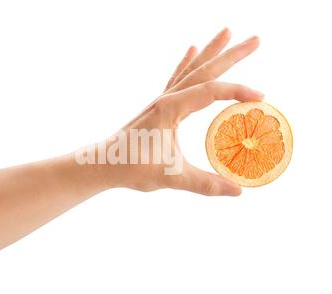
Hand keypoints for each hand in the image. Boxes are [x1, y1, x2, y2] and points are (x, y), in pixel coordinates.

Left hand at [101, 28, 262, 195]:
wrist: (104, 163)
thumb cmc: (131, 167)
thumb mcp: (171, 177)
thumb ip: (205, 183)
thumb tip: (238, 191)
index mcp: (169, 109)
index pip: (210, 92)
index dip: (236, 92)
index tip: (260, 98)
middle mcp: (166, 99)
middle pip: (204, 70)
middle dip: (230, 54)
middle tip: (255, 40)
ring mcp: (162, 100)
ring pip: (191, 70)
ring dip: (211, 52)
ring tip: (227, 33)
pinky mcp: (159, 107)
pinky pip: (177, 79)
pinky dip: (186, 64)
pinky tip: (191, 50)